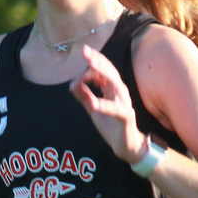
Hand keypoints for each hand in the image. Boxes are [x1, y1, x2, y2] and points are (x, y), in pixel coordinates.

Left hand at [69, 45, 144, 162]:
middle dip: (98, 60)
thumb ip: (84, 96)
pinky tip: (93, 104)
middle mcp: (120, 92)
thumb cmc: (111, 124)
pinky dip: (104, 105)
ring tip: (88, 69)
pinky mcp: (125, 116)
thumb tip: (72, 83)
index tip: (84, 53)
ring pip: (115, 84)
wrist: (125, 145)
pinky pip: (115, 109)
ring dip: (102, 75)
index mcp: (113, 88)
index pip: (104, 69)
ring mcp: (124, 103)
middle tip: (85, 51)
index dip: (95, 59)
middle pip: (110, 72)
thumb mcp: (93, 108)